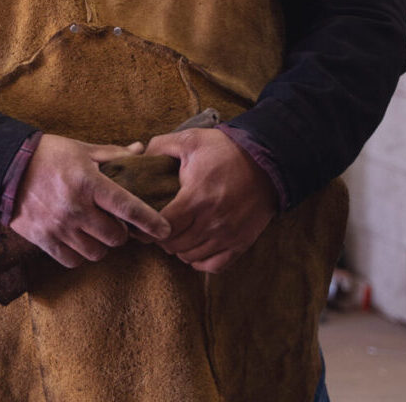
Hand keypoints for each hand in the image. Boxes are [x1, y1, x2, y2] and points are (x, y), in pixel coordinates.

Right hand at [8, 134, 171, 267]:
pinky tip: (78, 240)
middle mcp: (76, 208)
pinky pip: (73, 260)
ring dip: (101, 245)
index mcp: (89, 182)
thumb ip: (113, 154)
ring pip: (96, 252)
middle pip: (115, 237)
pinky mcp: (43, 239)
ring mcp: (59, 226)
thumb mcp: (81, 149)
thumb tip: (141, 151)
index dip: (151, 221)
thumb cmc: (47, 155)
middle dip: (120, 232)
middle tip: (115, 223)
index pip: (129, 207)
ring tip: (95, 232)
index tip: (164, 229)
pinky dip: (80, 254)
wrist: (4, 167)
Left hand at [144, 128, 276, 273]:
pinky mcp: (241, 243)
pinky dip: (200, 261)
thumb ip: (160, 146)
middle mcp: (212, 221)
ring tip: (176, 234)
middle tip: (158, 226)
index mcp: (196, 197)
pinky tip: (195, 247)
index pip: (162, 226)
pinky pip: (214, 266)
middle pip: (174, 245)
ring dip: (179, 248)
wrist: (267, 161)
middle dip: (160, 237)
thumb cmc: (225, 150)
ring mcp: (228, 235)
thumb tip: (138, 156)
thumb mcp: (190, 139)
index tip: (142, 222)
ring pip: (191, 257)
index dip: (148, 227)